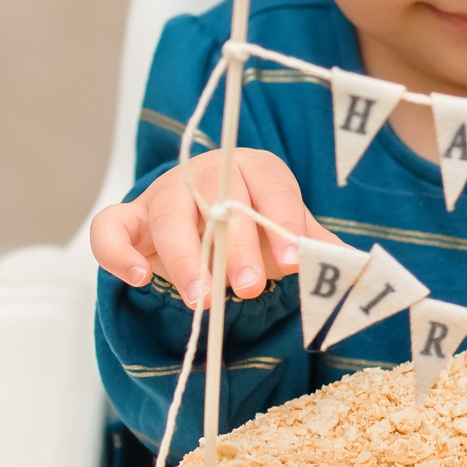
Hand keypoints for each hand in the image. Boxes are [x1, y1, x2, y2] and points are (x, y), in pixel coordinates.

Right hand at [89, 150, 335, 306]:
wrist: (204, 221)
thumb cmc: (251, 225)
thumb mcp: (285, 235)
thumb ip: (315, 247)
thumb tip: (356, 267)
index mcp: (253, 167)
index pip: (270, 188)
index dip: (282, 223)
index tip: (295, 261)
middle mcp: (205, 172)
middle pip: (217, 198)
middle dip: (234, 246)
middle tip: (247, 288)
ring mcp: (163, 193)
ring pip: (168, 214)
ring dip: (183, 257)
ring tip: (200, 299)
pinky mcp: (129, 218)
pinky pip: (110, 227)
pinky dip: (117, 251)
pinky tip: (137, 279)